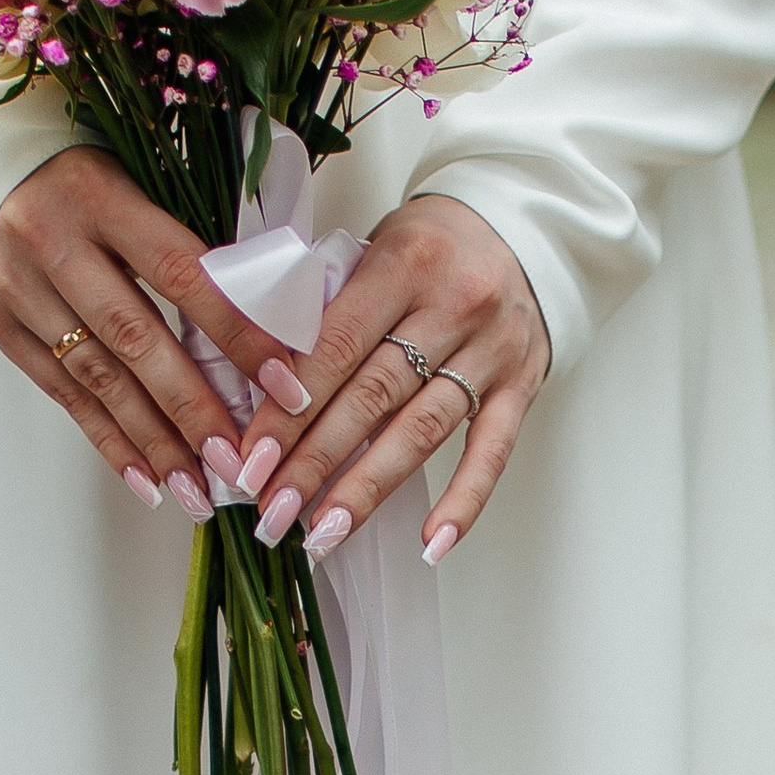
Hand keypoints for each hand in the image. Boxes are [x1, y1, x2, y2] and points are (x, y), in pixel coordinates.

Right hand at [0, 146, 311, 516]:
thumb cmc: (91, 179)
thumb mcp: (144, 182)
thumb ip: (194, 244)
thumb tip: (273, 326)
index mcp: (99, 195)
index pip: (182, 273)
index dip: (236, 333)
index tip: (283, 385)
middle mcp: (49, 239)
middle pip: (133, 336)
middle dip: (190, 407)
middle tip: (234, 460)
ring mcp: (16, 285)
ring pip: (96, 377)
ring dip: (152, 440)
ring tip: (195, 488)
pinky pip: (62, 393)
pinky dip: (108, 439)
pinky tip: (146, 478)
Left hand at [239, 197, 547, 566]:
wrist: (521, 229)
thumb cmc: (430, 247)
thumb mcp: (374, 250)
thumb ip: (328, 308)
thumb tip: (265, 389)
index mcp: (405, 265)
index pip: (335, 348)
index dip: (289, 410)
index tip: (251, 460)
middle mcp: (453, 306)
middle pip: (372, 397)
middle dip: (315, 461)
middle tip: (273, 509)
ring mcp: (493, 351)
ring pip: (421, 431)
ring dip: (368, 489)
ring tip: (324, 532)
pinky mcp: (523, 385)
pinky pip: (493, 452)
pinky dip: (464, 501)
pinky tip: (431, 545)